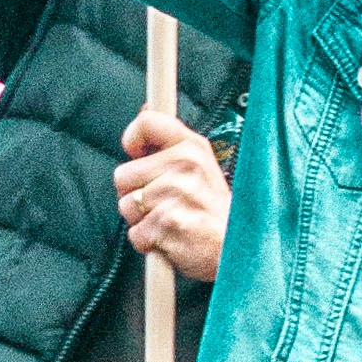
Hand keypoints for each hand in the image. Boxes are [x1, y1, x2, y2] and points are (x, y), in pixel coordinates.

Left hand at [116, 105, 230, 281]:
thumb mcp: (201, 165)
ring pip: (126, 205)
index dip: (132, 139)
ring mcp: (175, 195)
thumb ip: (170, 143)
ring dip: (142, 219)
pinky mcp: (166, 224)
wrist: (239, 249)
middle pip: (122, 174)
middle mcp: (184, 166)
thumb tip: (145, 111)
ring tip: (171, 219)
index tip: (138, 154)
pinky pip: (135, 233)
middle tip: (164, 202)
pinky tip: (172, 237)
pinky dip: (149, 241)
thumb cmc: (214, 210)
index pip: (146, 123)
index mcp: (192, 147)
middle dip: (135, 192)